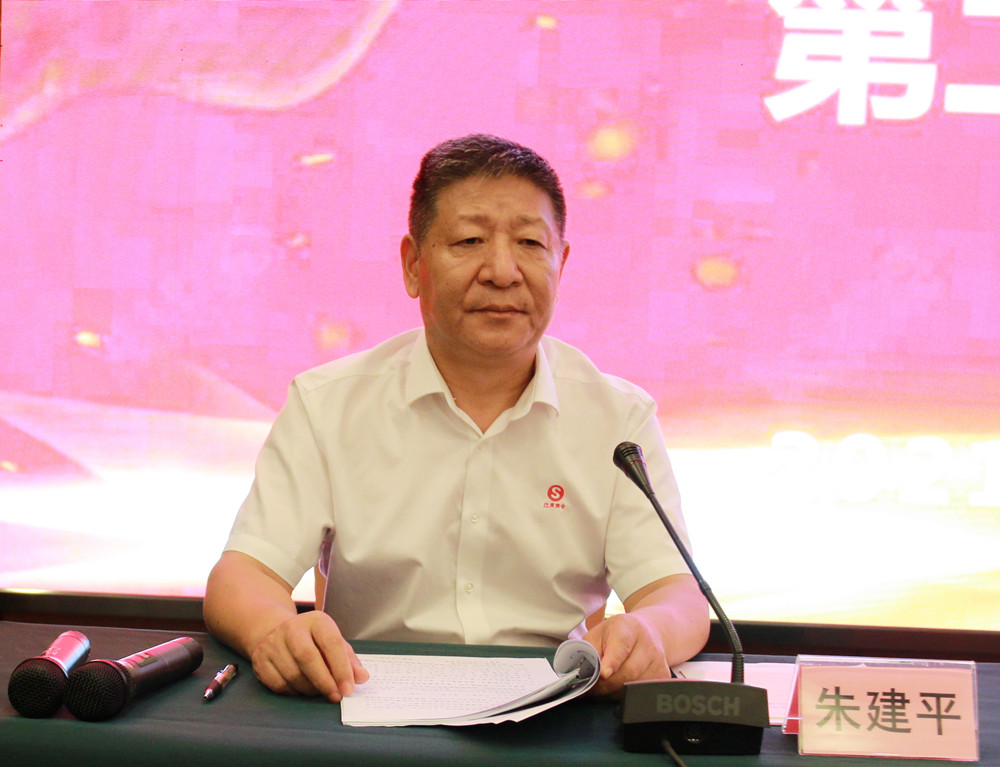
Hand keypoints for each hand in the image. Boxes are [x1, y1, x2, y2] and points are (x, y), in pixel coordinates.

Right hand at [250, 610, 368, 701]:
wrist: (278, 632)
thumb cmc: (314, 640)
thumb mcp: (334, 643)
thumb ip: (349, 660)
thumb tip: (362, 678)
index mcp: (316, 620)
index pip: (331, 643)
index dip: (341, 668)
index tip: (349, 689)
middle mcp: (292, 628)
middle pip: (308, 658)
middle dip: (325, 681)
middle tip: (336, 696)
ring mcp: (273, 643)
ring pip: (293, 674)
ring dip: (310, 689)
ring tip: (321, 691)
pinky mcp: (260, 659)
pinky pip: (278, 684)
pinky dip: (294, 692)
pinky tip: (302, 689)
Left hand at [583, 612, 671, 697]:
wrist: (646, 632)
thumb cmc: (616, 634)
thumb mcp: (598, 634)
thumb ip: (589, 651)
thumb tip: (582, 674)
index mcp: (627, 627)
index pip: (621, 646)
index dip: (612, 661)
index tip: (604, 673)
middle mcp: (648, 643)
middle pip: (628, 672)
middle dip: (606, 685)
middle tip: (590, 689)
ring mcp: (659, 660)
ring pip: (634, 686)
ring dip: (614, 692)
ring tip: (602, 687)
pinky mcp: (663, 676)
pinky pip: (641, 693)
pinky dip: (624, 695)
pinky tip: (617, 688)